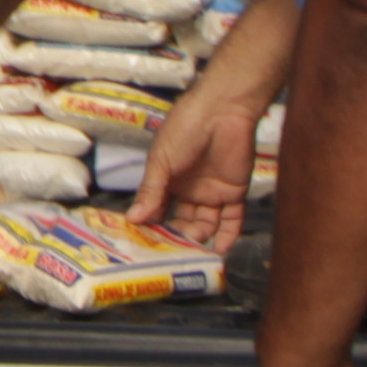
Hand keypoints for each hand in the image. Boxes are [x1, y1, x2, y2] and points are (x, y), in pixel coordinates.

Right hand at [134, 88, 268, 249]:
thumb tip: (132, 219)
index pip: (158, 210)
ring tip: (192, 255)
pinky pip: (232, 220)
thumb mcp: (161, 160)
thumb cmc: (185, 129)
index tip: (145, 247)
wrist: (222, 111)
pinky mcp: (235, 193)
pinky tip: (218, 250)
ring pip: (205, 225)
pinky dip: (227, 236)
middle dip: (176, 238)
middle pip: (182, 222)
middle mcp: (189, 190)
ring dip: (199, 239)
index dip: (152, 227)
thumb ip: (151, 191)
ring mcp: (212, 193)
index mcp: (167, 181)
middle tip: (171, 256)